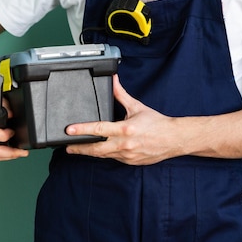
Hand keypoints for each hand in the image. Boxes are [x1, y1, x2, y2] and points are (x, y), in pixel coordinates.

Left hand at [65, 75, 182, 164]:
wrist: (173, 139)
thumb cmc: (157, 123)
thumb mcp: (137, 106)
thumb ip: (121, 95)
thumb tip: (113, 80)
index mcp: (125, 129)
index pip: (98, 129)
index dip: (82, 130)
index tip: (69, 130)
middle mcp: (124, 144)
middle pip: (96, 149)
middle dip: (80, 148)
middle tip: (67, 147)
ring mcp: (127, 155)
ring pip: (103, 156)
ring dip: (90, 152)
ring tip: (77, 149)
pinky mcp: (129, 162)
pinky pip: (113, 158)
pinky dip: (105, 154)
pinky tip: (98, 151)